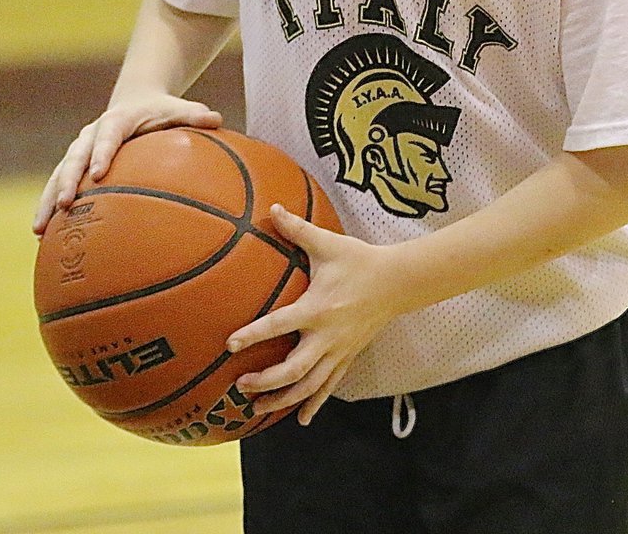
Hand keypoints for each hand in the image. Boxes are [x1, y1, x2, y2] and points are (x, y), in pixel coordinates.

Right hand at [32, 95, 221, 234]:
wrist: (135, 100)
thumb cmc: (162, 110)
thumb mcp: (179, 108)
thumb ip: (195, 115)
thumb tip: (218, 119)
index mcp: (116, 120)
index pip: (106, 135)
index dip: (101, 153)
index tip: (98, 174)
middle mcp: (91, 134)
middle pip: (74, 157)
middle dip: (67, 181)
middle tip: (64, 205)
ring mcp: (80, 150)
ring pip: (59, 174)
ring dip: (49, 199)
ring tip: (39, 230)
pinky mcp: (75, 165)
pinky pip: (59, 186)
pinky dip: (50, 207)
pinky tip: (43, 239)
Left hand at [227, 205, 401, 425]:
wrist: (397, 281)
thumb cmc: (359, 260)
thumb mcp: (328, 243)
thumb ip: (297, 229)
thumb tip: (272, 207)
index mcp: (317, 308)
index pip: (279, 325)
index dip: (253, 336)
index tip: (230, 345)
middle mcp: (326, 335)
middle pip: (294, 370)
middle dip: (265, 382)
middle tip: (240, 385)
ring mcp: (339, 350)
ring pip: (309, 386)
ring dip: (282, 399)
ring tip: (256, 407)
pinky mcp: (348, 357)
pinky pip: (329, 386)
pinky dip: (313, 403)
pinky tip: (300, 419)